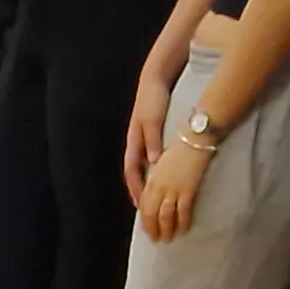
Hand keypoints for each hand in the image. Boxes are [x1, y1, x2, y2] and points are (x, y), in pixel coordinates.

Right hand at [123, 78, 171, 205]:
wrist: (155, 80)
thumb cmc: (153, 99)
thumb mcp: (152, 120)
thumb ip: (152, 140)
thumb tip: (152, 163)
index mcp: (134, 141)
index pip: (131, 171)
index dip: (135, 188)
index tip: (141, 204)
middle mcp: (135, 143)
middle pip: (134, 173)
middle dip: (138, 190)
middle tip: (144, 208)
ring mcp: (141, 139)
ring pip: (140, 167)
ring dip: (144, 183)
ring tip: (150, 197)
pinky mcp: (149, 134)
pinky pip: (148, 158)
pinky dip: (151, 171)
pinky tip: (158, 176)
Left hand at [138, 134, 209, 240]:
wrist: (194, 139)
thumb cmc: (179, 149)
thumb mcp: (162, 165)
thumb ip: (158, 180)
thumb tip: (157, 195)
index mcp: (152, 180)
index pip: (144, 205)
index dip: (145, 220)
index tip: (148, 230)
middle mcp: (159, 186)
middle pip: (152, 213)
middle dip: (153, 228)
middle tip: (157, 240)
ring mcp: (173, 189)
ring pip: (165, 215)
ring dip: (166, 229)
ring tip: (168, 239)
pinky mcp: (187, 189)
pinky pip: (183, 211)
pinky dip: (183, 222)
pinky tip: (184, 229)